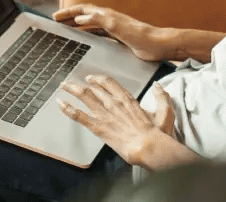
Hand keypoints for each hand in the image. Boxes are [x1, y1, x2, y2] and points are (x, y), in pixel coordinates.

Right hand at [53, 4, 168, 61]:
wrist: (159, 45)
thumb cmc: (141, 36)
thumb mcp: (117, 27)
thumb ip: (98, 21)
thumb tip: (80, 18)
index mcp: (107, 15)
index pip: (83, 9)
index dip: (68, 12)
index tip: (55, 16)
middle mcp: (109, 19)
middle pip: (85, 15)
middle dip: (70, 17)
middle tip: (56, 22)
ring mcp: (114, 29)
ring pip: (91, 25)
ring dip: (77, 26)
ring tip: (66, 30)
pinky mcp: (119, 38)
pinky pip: (98, 34)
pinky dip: (88, 35)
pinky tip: (85, 41)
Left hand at [58, 75, 174, 165]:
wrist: (147, 146)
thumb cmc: (156, 134)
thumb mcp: (165, 112)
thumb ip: (162, 97)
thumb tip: (159, 87)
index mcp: (127, 99)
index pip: (109, 82)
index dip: (98, 79)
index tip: (91, 78)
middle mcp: (114, 102)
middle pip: (93, 87)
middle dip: (81, 83)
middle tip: (73, 83)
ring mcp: (104, 113)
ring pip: (84, 96)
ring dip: (72, 89)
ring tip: (63, 86)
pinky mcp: (98, 126)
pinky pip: (79, 115)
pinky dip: (68, 108)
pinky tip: (60, 103)